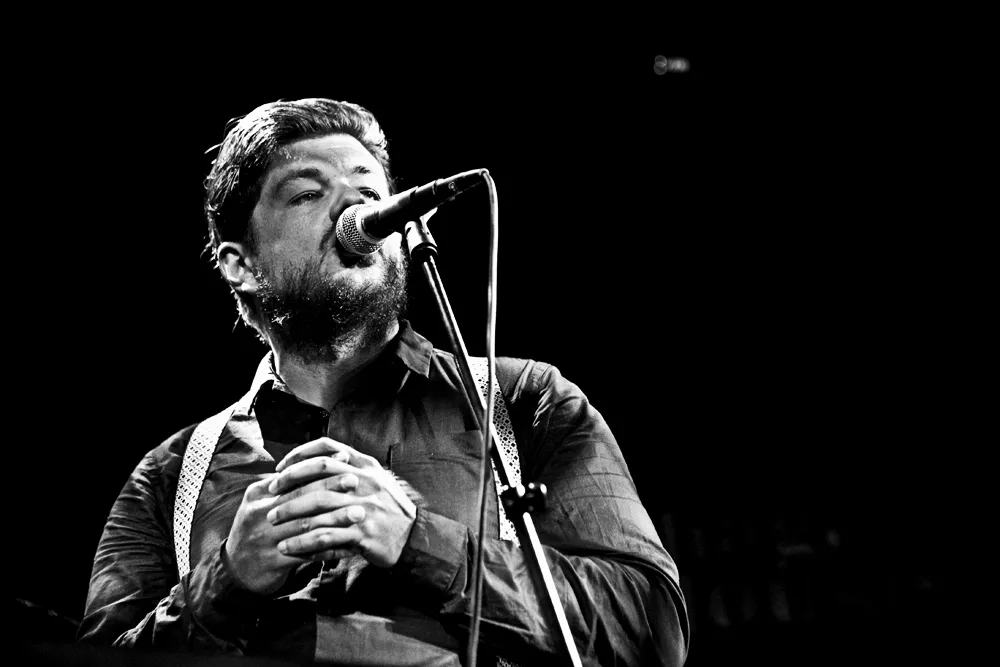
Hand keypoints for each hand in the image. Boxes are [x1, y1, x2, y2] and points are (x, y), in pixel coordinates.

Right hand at [224, 448, 361, 594]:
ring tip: (359, 513)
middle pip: (300, 498)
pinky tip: (350, 546)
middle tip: (356, 481)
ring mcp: (265, 539)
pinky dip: (331, 549)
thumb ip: (286, 485)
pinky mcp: (273, 562)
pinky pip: (308, 554)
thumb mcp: (263, 503)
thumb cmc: (259, 529)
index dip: (319, 467)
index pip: (291, 476)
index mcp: (258, 494)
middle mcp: (260, 514)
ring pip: (306, 525)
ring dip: (336, 519)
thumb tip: (323, 459)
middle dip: (331, 488)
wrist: (236, 571)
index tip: (344, 459)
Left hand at [267, 437, 417, 567]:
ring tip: (271, 521)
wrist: (414, 537)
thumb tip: (316, 460)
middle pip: (318, 474)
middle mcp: (365, 482)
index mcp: (365, 465)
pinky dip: (302, 543)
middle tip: (270, 495)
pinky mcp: (362, 534)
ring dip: (290, 513)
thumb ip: (350, 468)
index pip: (326, 448)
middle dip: (288, 483)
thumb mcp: (375, 479)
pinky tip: (287, 547)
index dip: (299, 455)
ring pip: (318, 505)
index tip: (280, 468)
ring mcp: (364, 507)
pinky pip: (325, 537)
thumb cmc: (388, 508)